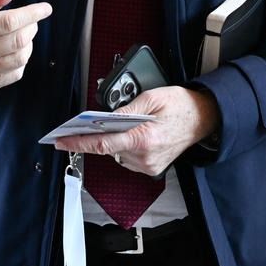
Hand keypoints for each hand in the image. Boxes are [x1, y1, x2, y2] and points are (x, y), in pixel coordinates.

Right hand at [0, 0, 51, 90]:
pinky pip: (14, 75)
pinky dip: (22, 61)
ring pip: (19, 59)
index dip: (31, 14)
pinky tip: (15, 50)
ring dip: (29, 44)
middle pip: (17, 40)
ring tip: (23, 34)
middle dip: (32, 27)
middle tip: (31, 21)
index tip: (45, 8)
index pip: (8, 22)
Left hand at [54, 87, 220, 176]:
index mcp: (144, 138)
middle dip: (100, 134)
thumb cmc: (182, 106)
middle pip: (108, 148)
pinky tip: (138, 134)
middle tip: (97, 123)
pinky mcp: (152, 169)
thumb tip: (104, 117)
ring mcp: (149, 165)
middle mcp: (145, 156)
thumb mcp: (153, 97)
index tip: (61, 141)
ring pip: (117, 153)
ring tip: (132, 124)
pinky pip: (128, 157)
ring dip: (117, 139)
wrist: (205, 119)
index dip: (78, 142)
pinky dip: (126, 146)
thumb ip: (126, 108)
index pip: (102, 143)